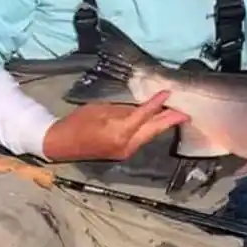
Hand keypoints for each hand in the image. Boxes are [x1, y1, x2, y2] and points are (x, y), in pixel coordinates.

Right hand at [42, 90, 188, 161]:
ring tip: (177, 116)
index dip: (157, 104)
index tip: (168, 93)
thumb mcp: (101, 110)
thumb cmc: (77, 122)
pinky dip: (151, 131)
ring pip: (149, 136)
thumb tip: (141, 109)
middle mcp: (126, 144)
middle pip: (153, 130)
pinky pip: (141, 140)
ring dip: (162, 126)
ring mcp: (126, 151)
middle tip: (186, 113)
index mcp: (119, 132)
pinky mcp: (124, 153)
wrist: (61, 144)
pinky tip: (158, 124)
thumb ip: (124, 111)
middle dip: (170, 121)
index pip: (143, 115)